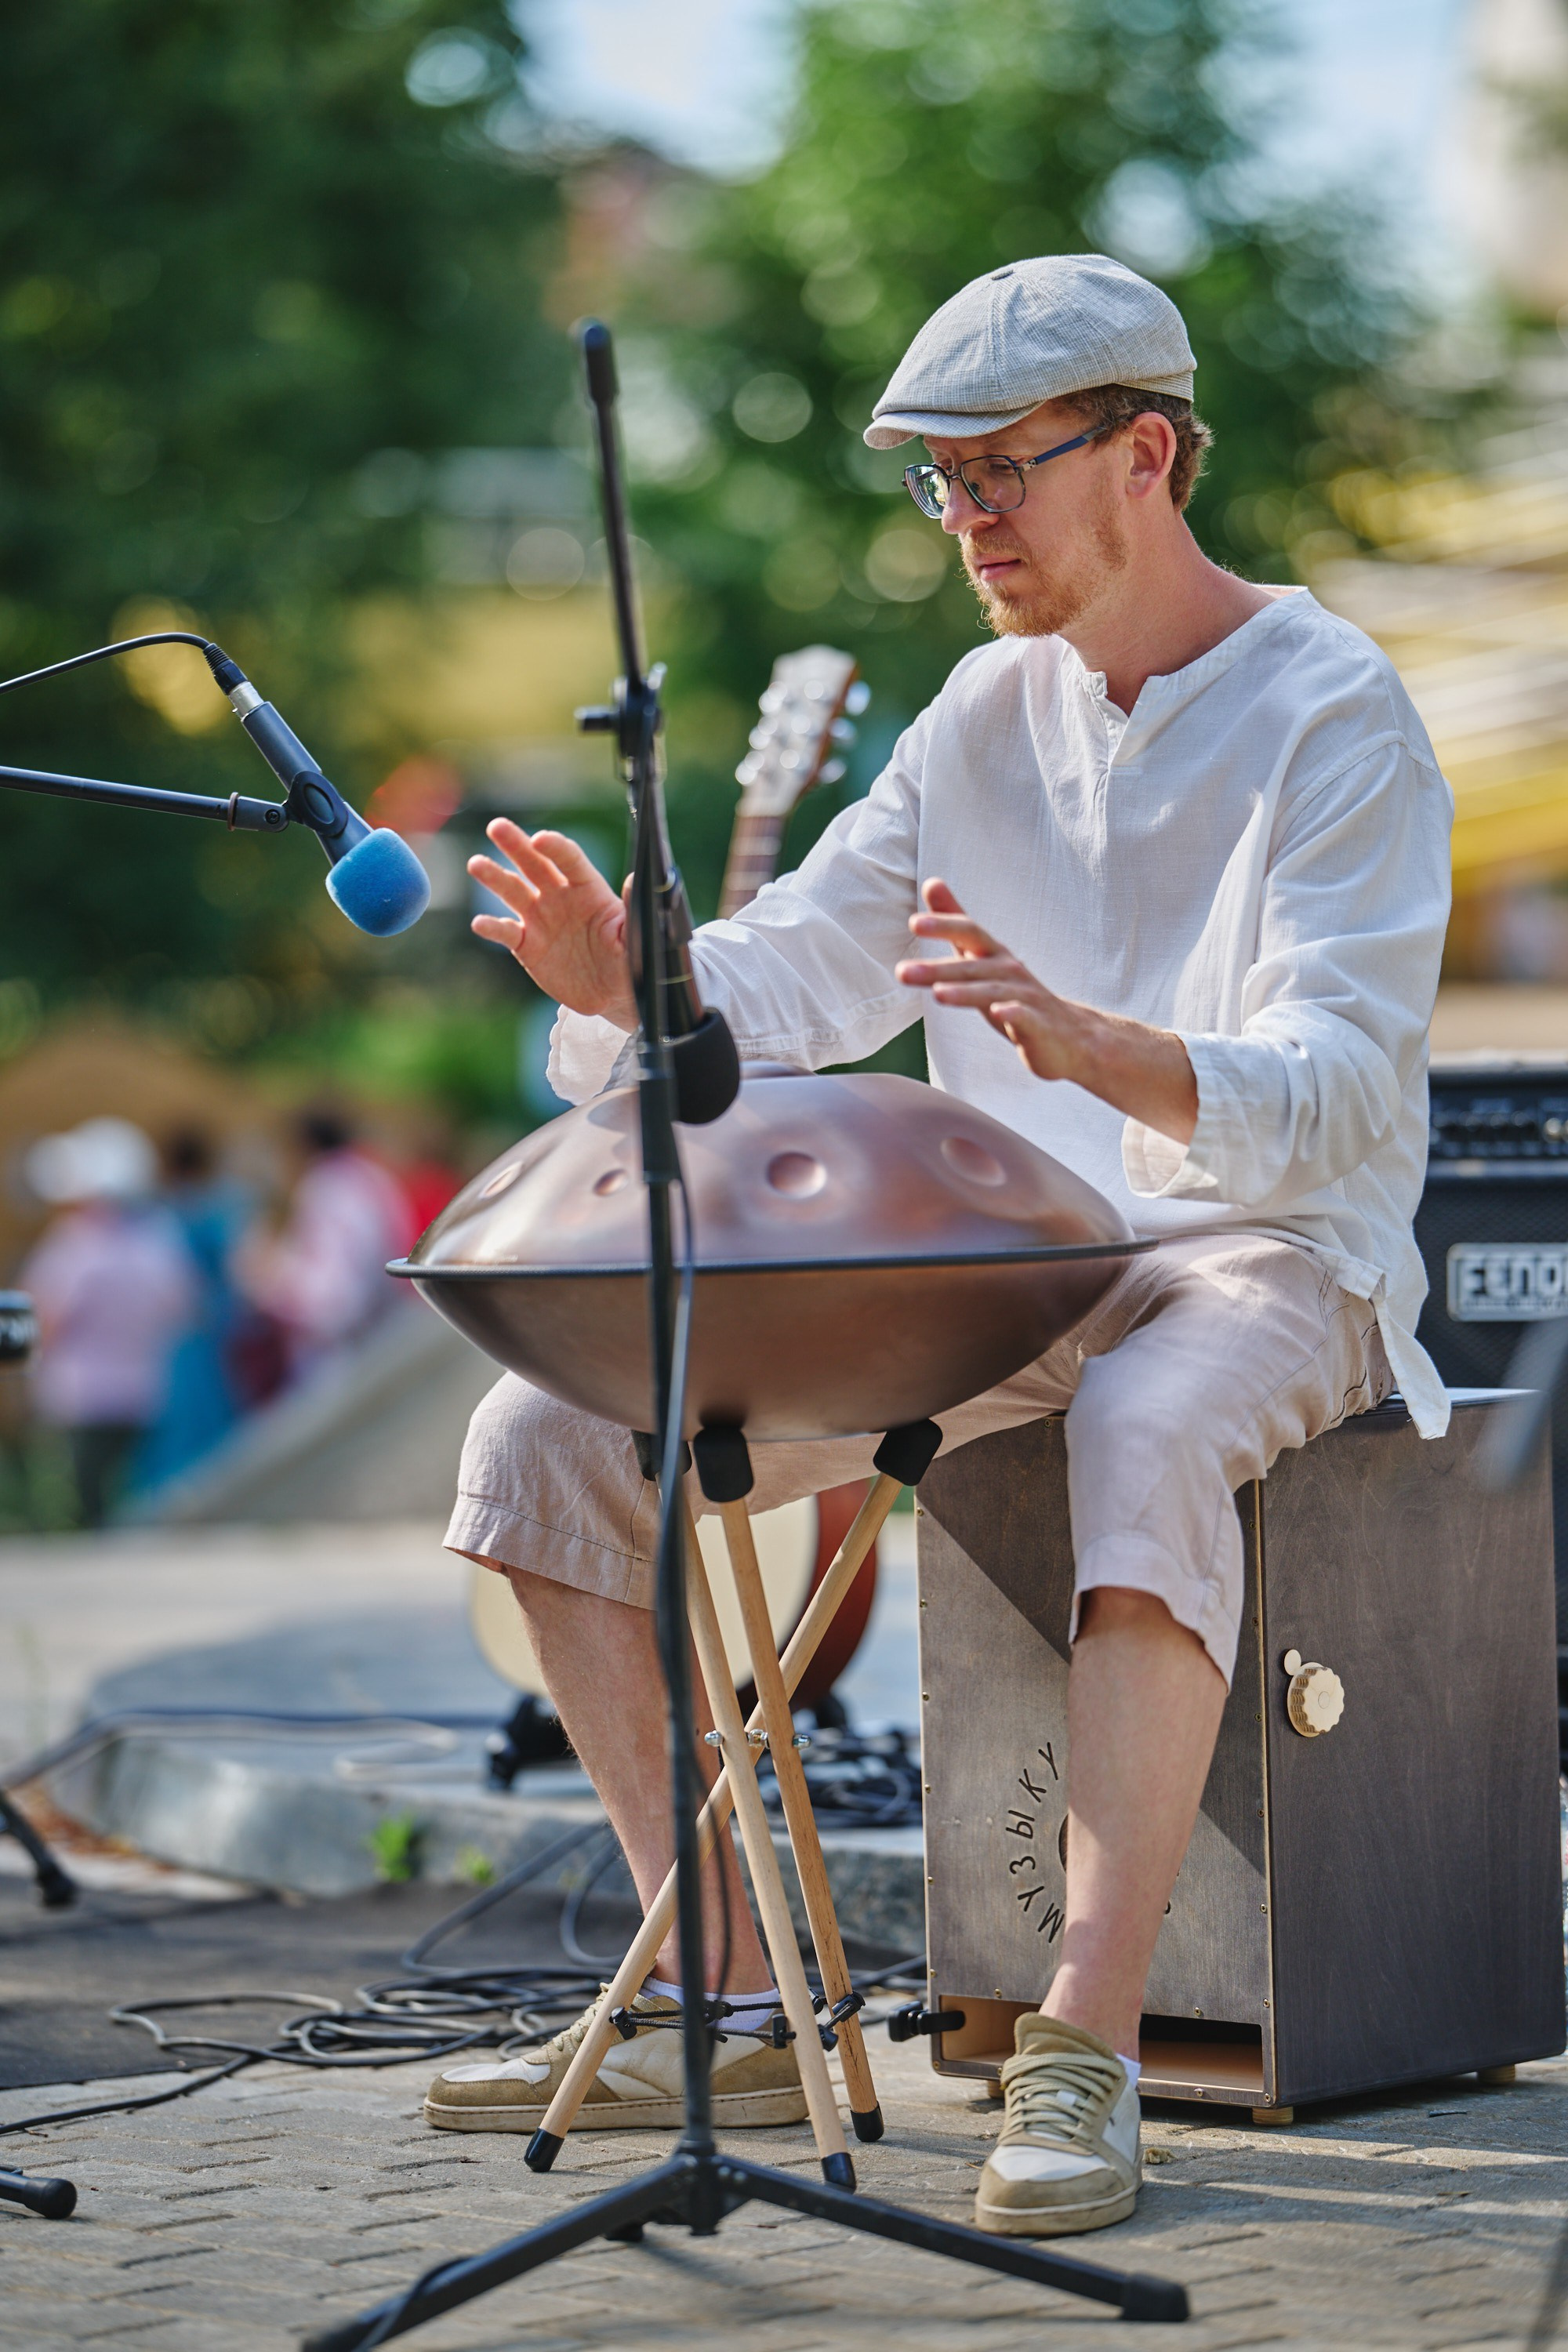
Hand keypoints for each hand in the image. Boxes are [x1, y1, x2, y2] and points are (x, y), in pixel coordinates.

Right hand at [469, 820, 636, 1029]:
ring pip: (513, 891)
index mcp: (588, 889)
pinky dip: (492, 927)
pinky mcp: (526, 944)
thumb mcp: (635, 937)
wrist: (611, 995)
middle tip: (497, 827)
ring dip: (495, 877)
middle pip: (535, 865)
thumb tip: (636, 879)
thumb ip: (632, 909)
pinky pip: (506, 932)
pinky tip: (480, 923)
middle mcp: (560, 897)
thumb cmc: (630, 960)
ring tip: (476, 863)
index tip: (539, 838)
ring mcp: (540, 919)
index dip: (555, 847)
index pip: (569, 859)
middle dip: (515, 845)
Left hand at [895, 878, 1197, 1145]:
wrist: (1068, 1035)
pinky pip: (1025, 1018)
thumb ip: (957, 922)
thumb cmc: (1016, 993)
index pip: (969, 933)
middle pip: (972, 967)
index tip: (914, 923)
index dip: (944, 926)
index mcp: (993, 955)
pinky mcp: (1038, 1026)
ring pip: (993, 992)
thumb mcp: (982, 955)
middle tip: (903, 972)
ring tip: (938, 995)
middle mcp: (1009, 971)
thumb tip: (931, 882)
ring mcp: (1025, 997)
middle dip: (937, 969)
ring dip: (965, 992)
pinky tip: (998, 1013)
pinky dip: (1012, 1014)